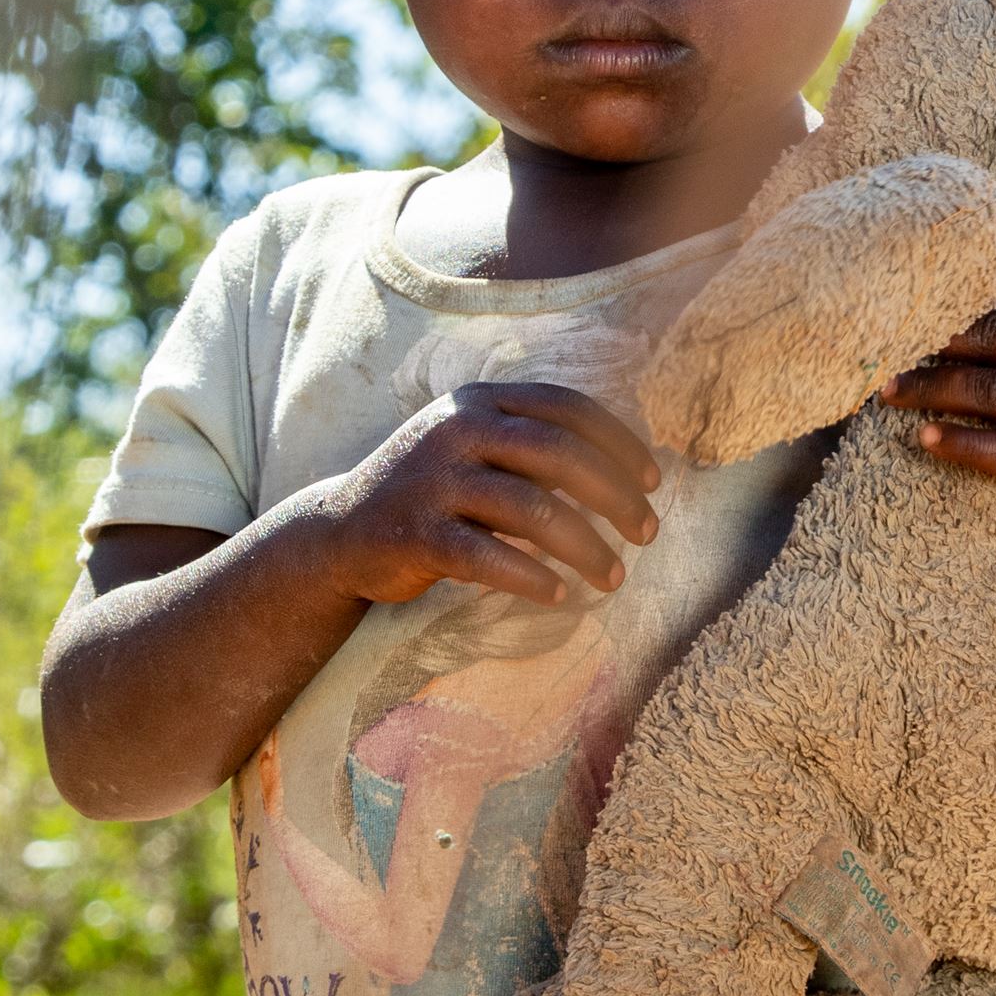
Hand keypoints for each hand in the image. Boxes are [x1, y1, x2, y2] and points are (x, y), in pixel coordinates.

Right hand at [305, 380, 660, 608]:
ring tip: (614, 577)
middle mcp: (457, 430)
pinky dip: (532, 577)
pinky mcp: (416, 534)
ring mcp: (434, 481)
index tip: (655, 482)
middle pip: (559, 454)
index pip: (568, 408)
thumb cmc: (433, 490)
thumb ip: (535, 447)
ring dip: (586, 547)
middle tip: (648, 533)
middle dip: (616, 495)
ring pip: (532, 511)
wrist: (341, 531)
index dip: (620, 443)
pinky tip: (559, 595)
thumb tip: (625, 468)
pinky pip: (488, 557)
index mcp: (481, 401)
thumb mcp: (477, 448)